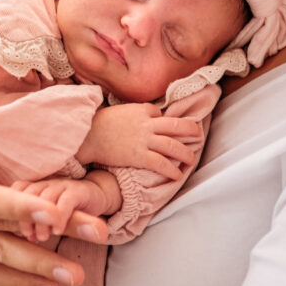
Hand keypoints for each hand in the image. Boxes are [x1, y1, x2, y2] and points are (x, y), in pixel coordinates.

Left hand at [12, 176, 110, 241]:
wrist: (97, 198)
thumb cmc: (66, 212)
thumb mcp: (46, 218)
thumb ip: (31, 225)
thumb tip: (14, 247)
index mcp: (35, 187)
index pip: (17, 190)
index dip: (14, 210)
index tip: (18, 233)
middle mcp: (47, 183)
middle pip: (29, 194)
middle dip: (26, 218)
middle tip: (30, 238)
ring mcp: (63, 185)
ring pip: (46, 197)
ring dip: (42, 220)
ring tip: (43, 238)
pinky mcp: (79, 191)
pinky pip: (67, 200)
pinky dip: (60, 216)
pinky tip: (58, 231)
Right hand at [75, 103, 198, 179]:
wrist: (86, 135)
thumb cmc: (97, 123)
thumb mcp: (118, 111)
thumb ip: (132, 113)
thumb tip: (144, 116)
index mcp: (141, 110)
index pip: (159, 114)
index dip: (164, 121)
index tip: (171, 128)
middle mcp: (146, 123)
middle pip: (176, 126)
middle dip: (191, 130)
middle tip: (198, 134)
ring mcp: (144, 139)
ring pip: (173, 145)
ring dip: (186, 153)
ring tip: (191, 159)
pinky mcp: (138, 156)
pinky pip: (161, 163)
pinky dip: (172, 169)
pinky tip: (177, 175)